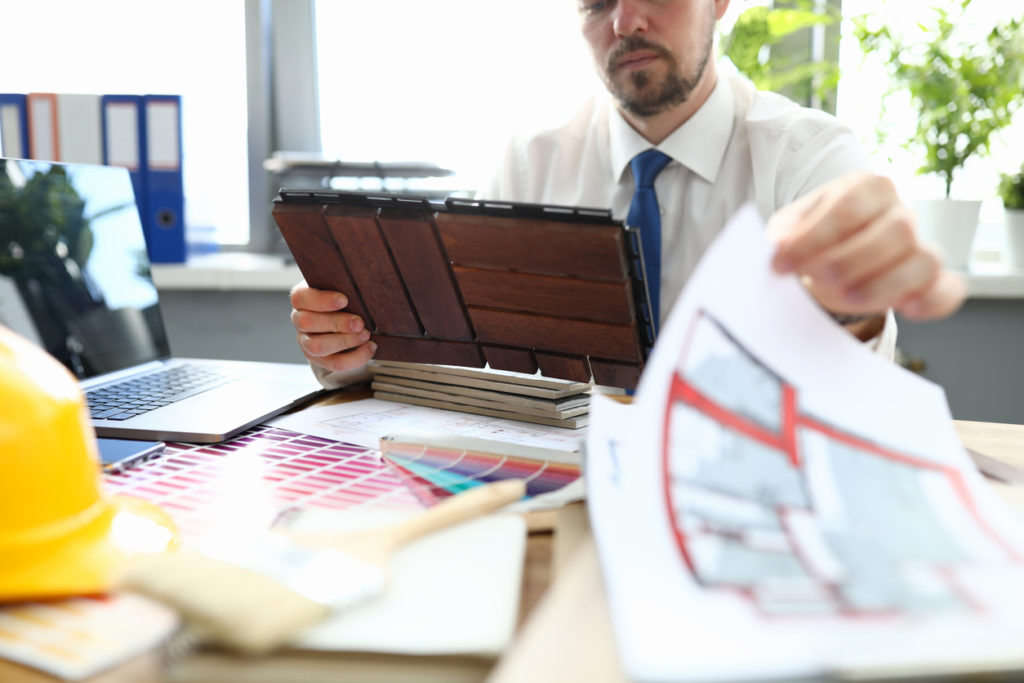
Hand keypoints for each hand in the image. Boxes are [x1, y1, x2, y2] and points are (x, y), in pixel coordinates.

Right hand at [289, 281, 375, 373]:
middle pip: (308, 323)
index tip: (344, 300)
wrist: (346, 317)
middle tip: (360, 322)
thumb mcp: (341, 284)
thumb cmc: (344, 296)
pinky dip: (356, 357)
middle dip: (337, 323)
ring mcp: (306, 341)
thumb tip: (364, 274)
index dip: (322, 300)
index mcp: (302, 298)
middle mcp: (299, 320)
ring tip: (365, 335)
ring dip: (345, 341)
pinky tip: (370, 347)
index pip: (301, 298)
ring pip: (317, 346)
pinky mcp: (320, 359)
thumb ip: (346, 280)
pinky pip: (335, 363)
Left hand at [768, 171, 966, 321]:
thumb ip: (784, 234)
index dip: (814, 237)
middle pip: (897, 229)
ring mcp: (919, 246)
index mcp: (866, 188)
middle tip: (816, 278)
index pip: (850, 205)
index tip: (781, 263)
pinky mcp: (929, 281)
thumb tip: (780, 245)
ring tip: (846, 297)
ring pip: (924, 260)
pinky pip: (948, 290)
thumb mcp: (790, 228)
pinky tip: (909, 309)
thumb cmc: (812, 237)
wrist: (831, 257)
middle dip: (852, 259)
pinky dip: (935, 301)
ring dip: (883, 284)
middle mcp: (900, 213)